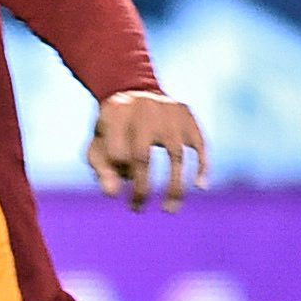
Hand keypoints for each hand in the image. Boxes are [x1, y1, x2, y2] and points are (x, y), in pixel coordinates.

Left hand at [89, 90, 207, 210]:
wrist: (132, 91)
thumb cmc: (112, 129)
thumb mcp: (98, 145)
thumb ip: (103, 170)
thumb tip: (113, 194)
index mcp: (114, 113)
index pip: (117, 153)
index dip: (119, 176)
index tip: (119, 191)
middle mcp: (143, 108)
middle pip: (142, 156)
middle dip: (141, 188)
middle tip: (137, 208)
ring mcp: (168, 111)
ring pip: (175, 155)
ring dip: (174, 187)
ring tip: (169, 209)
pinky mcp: (187, 115)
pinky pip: (200, 144)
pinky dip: (202, 166)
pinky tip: (200, 186)